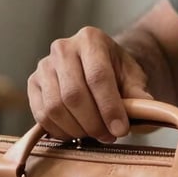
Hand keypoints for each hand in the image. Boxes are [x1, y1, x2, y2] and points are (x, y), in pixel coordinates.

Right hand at [28, 26, 152, 141]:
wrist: (97, 65)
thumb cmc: (117, 72)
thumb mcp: (133, 77)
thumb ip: (138, 93)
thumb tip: (144, 110)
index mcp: (91, 39)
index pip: (98, 77)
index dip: (109, 107)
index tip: (121, 130)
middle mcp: (63, 48)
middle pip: (74, 94)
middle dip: (93, 123)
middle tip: (109, 136)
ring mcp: (44, 65)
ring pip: (55, 107)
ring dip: (77, 129)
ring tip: (94, 134)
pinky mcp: (33, 83)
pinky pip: (42, 114)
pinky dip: (60, 130)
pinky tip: (76, 133)